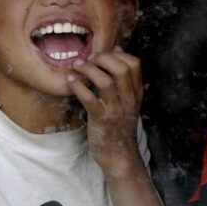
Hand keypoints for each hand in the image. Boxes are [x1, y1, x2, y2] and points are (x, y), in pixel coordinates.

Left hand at [66, 47, 143, 177]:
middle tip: (88, 59)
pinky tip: (70, 80)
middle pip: (121, 68)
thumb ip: (122, 78)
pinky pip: (89, 98)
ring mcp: (115, 109)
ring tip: (76, 65)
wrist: (119, 156)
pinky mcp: (100, 119)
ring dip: (88, 69)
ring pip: (106, 81)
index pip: (135, 64)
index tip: (103, 54)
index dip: (118, 53)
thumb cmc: (118, 125)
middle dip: (103, 58)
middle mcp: (128, 99)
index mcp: (135, 93)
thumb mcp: (126, 101)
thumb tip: (116, 49)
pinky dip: (78, 86)